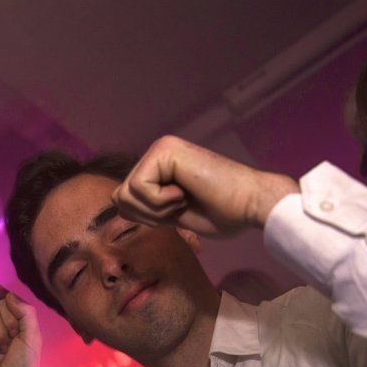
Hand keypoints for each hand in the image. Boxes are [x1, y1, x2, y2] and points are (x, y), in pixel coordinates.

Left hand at [112, 135, 298, 236]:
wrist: (250, 205)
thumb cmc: (223, 213)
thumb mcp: (174, 214)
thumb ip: (147, 207)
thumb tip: (115, 200)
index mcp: (160, 167)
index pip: (126, 198)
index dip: (147, 217)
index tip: (178, 213)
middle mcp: (158, 153)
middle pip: (121, 196)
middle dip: (149, 214)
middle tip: (182, 207)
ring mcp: (161, 149)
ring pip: (126, 193)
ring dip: (156, 209)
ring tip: (185, 199)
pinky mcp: (164, 151)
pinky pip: (138, 188)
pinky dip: (160, 201)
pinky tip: (185, 193)